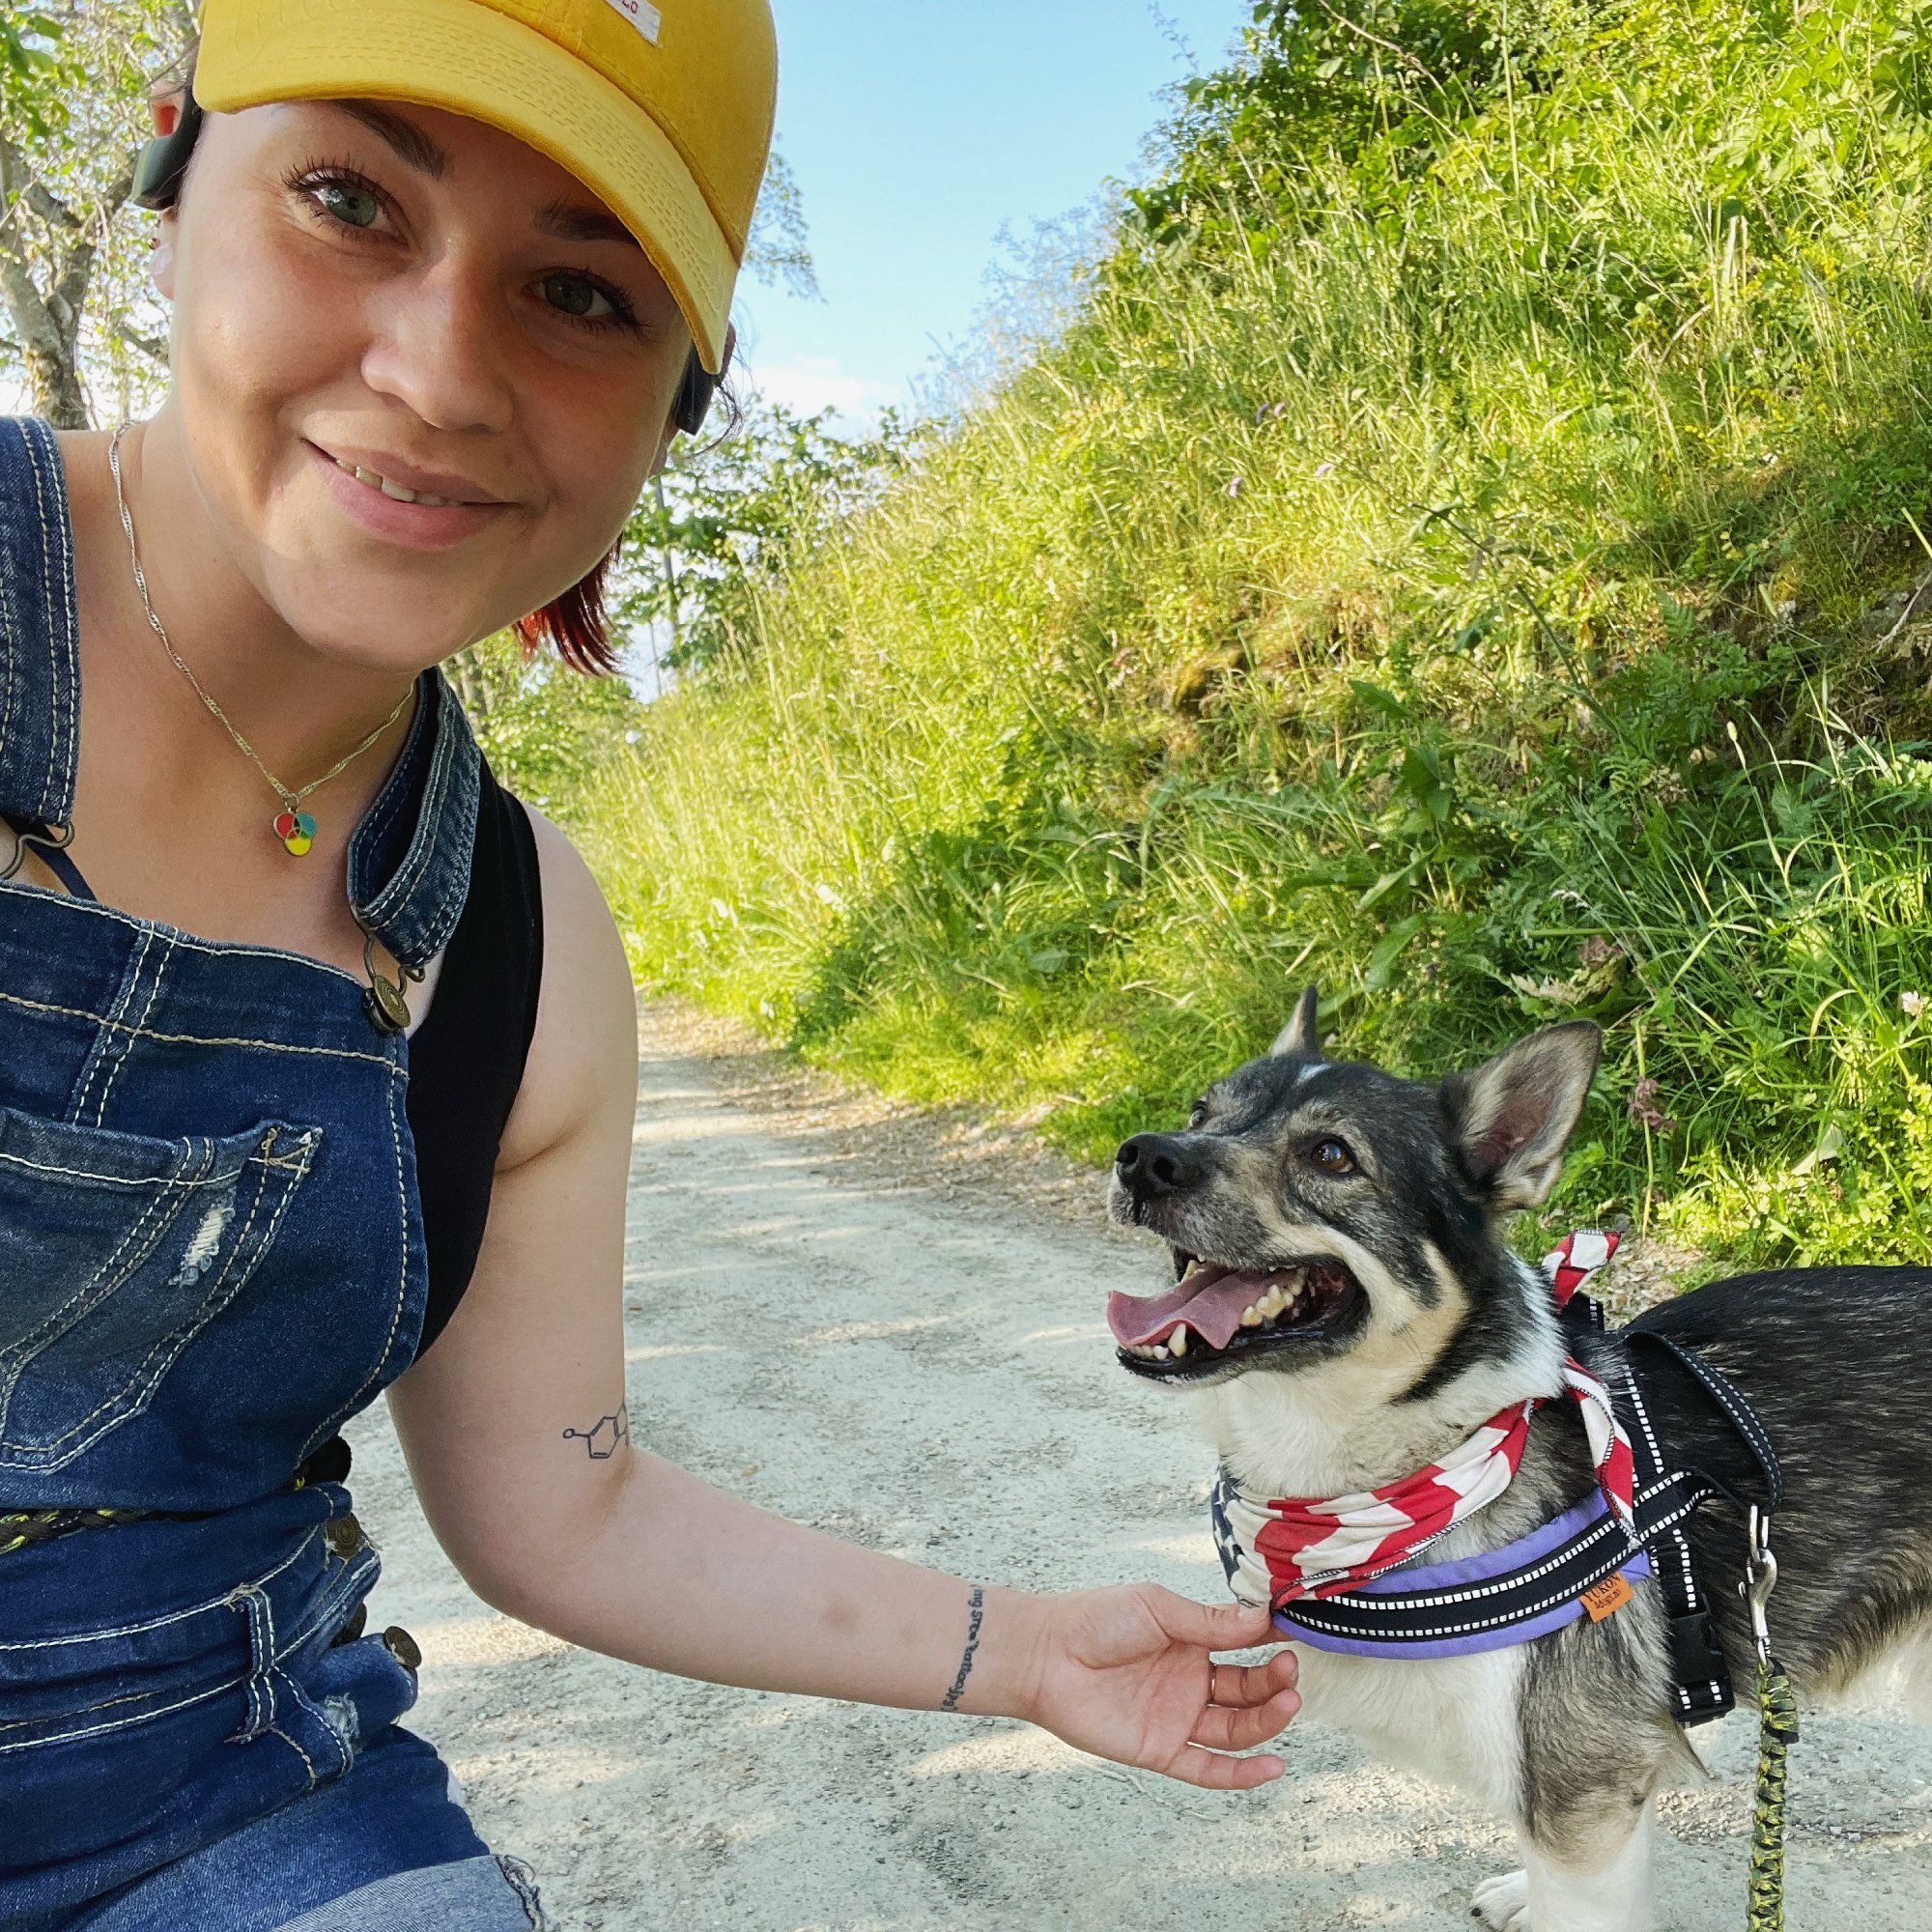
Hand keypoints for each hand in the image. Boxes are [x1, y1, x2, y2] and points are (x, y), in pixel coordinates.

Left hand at [1005, 1584, 1299, 1789]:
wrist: (1045, 1655)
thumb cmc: (1095, 1619)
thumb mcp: (1157, 1609)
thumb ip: (1208, 1621)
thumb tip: (1261, 1616)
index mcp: (1190, 1641)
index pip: (1244, 1644)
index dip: (1272, 1639)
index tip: (1301, 1630)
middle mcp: (1189, 1681)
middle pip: (1246, 1689)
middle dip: (1272, 1680)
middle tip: (1289, 1667)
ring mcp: (1177, 1717)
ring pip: (1236, 1728)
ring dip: (1266, 1719)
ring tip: (1288, 1701)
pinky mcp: (1161, 1750)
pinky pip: (1209, 1769)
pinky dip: (1242, 1773)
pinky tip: (1274, 1765)